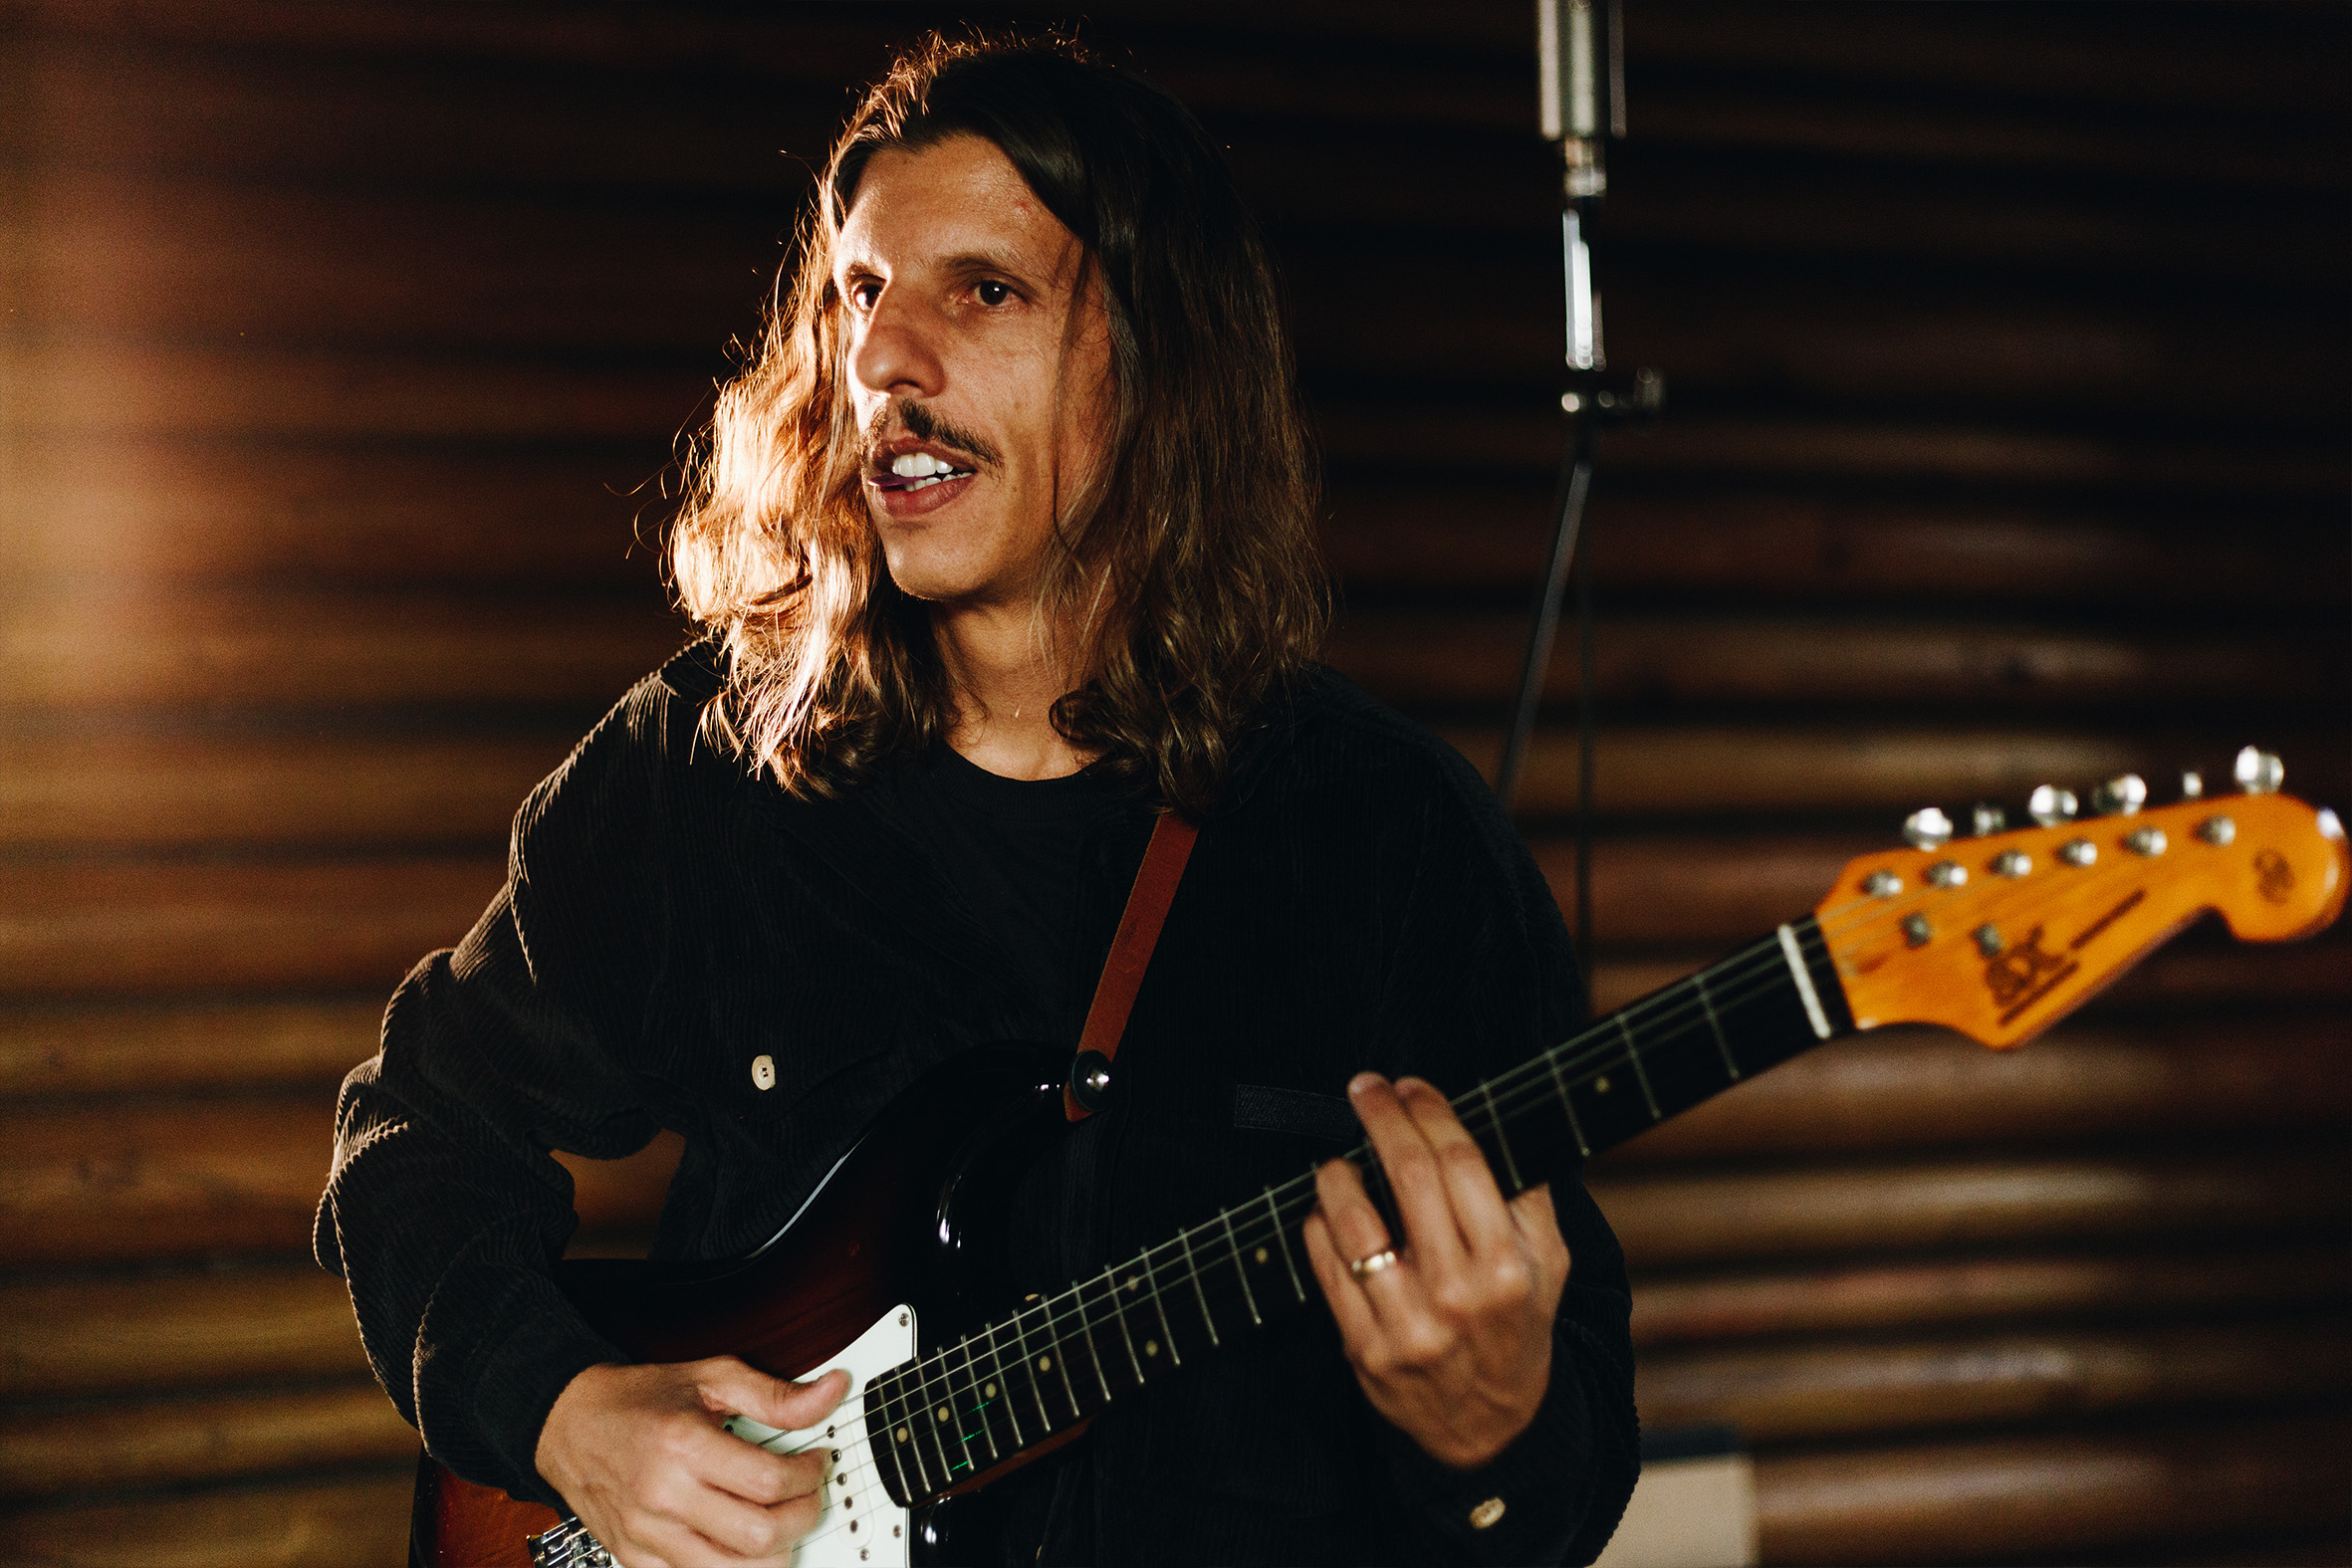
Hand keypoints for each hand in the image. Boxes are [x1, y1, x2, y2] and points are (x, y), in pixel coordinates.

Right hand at [535, 1357, 848, 1566]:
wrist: (568, 1423)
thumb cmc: (639, 1400)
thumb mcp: (711, 1378)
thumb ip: (775, 1395)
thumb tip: (832, 1391)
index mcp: (683, 1446)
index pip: (769, 1482)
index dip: (809, 1476)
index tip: (816, 1463)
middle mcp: (663, 1496)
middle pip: (759, 1534)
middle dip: (802, 1516)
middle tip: (807, 1495)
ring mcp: (647, 1535)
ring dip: (773, 1551)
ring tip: (779, 1521)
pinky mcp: (635, 1559)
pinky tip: (741, 1542)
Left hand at [1302, 1073, 1569, 1469]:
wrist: (1490, 1429)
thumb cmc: (1516, 1328)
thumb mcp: (1551, 1267)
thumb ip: (1531, 1199)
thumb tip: (1502, 1124)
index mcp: (1507, 1267)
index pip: (1462, 1165)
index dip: (1430, 1113)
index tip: (1411, 1086)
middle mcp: (1458, 1294)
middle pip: (1409, 1179)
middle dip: (1382, 1119)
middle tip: (1365, 1088)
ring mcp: (1407, 1325)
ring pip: (1355, 1222)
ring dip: (1339, 1173)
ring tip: (1339, 1158)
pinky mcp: (1363, 1349)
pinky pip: (1326, 1269)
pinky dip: (1319, 1226)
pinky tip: (1327, 1210)